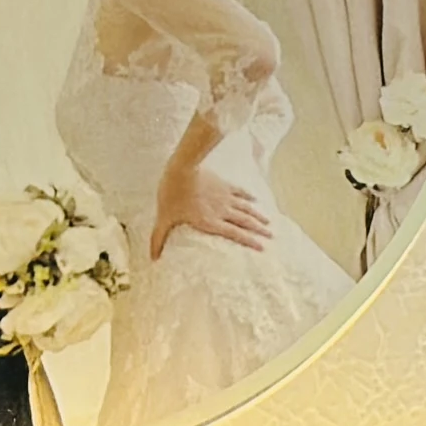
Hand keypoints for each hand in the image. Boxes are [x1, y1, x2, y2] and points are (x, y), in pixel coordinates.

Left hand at [152, 165, 273, 260]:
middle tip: (272, 236)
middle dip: (259, 230)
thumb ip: (159, 238)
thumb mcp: (164, 218)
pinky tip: (255, 199)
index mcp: (210, 222)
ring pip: (246, 208)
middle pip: (245, 222)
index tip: (262, 248)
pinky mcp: (223, 184)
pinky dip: (249, 196)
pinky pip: (240, 191)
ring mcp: (225, 196)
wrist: (181, 168)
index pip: (234, 234)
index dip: (249, 241)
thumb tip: (152, 257)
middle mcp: (222, 211)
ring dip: (258, 215)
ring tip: (269, 222)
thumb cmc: (172, 194)